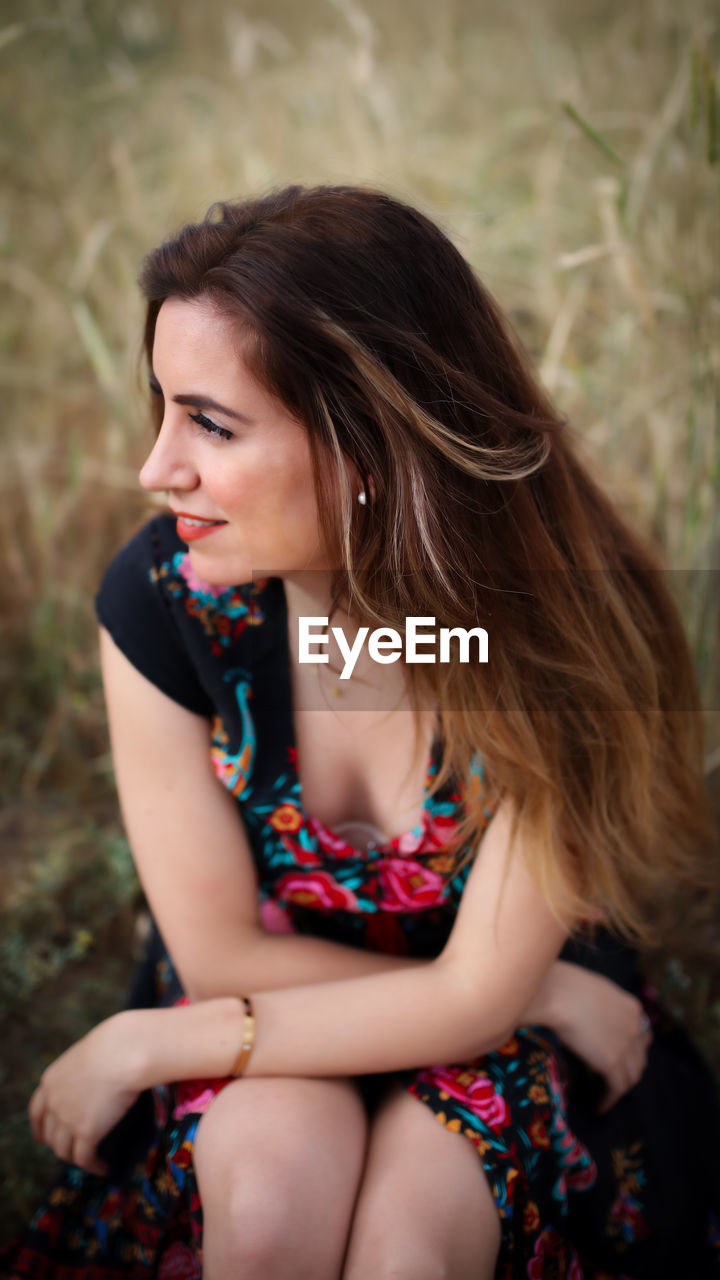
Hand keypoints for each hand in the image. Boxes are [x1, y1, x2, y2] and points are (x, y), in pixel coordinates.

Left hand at [28, 1013, 141, 1175]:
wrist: (125, 1052)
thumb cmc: (115, 1046)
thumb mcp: (88, 1056)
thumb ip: (82, 1073)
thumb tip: (95, 1080)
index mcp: (51, 1080)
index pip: (36, 1111)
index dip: (39, 1127)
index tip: (42, 1137)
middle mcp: (54, 1102)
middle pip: (50, 1135)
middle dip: (59, 1145)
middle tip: (72, 1151)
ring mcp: (68, 1119)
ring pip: (64, 1151)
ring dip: (77, 1159)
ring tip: (92, 1161)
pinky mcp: (86, 1132)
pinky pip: (85, 1158)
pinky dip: (94, 1166)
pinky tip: (104, 1167)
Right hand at [524, 961, 652, 1113]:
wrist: (558, 993)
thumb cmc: (564, 984)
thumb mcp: (592, 991)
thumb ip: (601, 1006)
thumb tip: (588, 1016)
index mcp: (631, 1007)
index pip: (642, 1034)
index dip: (635, 1048)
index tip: (624, 1056)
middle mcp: (635, 1027)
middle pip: (640, 1057)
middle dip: (631, 1069)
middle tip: (616, 1078)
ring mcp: (625, 1045)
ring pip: (632, 1076)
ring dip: (621, 1088)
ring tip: (608, 1095)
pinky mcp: (611, 1062)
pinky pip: (616, 1088)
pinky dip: (609, 1099)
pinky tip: (600, 1106)